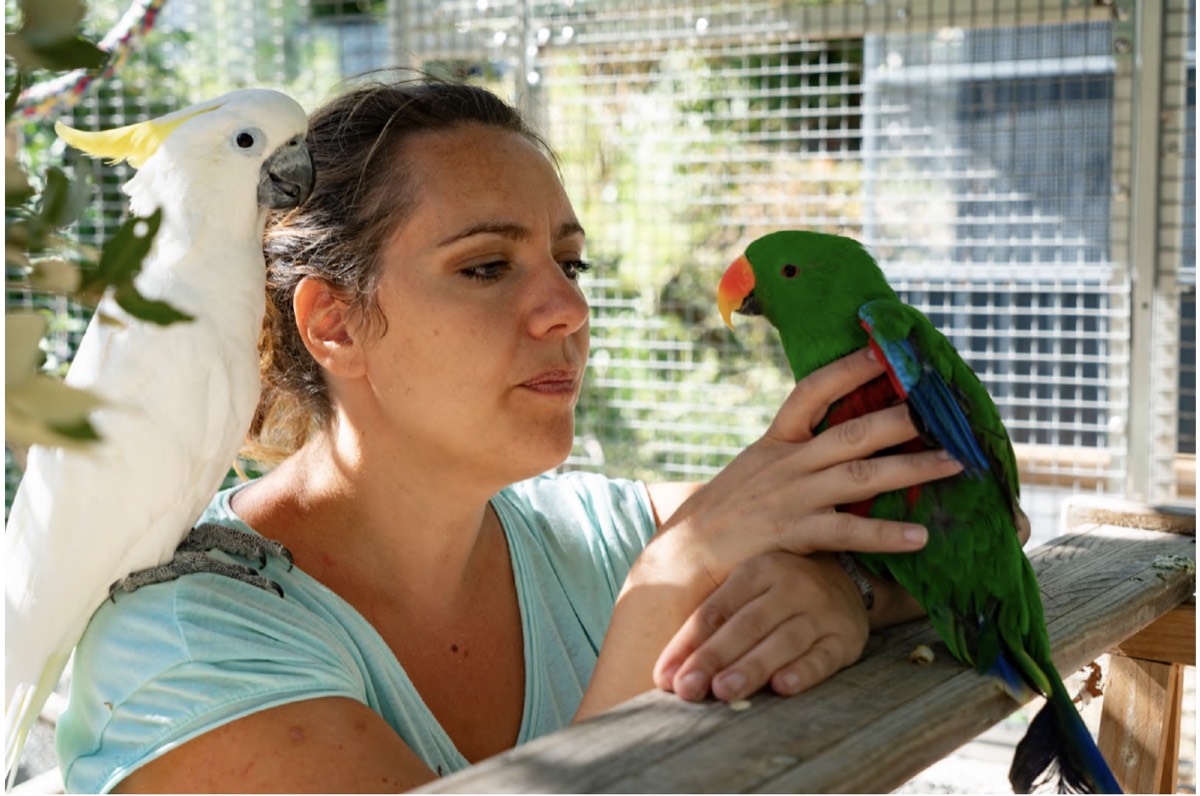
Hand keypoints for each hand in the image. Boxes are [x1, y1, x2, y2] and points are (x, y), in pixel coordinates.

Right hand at [577, 347, 959, 719]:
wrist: (683, 554)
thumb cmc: (723, 513)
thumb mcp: (754, 469)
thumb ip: (791, 454)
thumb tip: (833, 439)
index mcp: (776, 441)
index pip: (812, 391)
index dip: (847, 370)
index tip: (881, 352)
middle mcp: (787, 463)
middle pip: (852, 432)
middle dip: (901, 419)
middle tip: (943, 410)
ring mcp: (792, 498)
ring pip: (861, 476)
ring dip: (912, 468)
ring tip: (953, 464)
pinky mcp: (794, 535)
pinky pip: (849, 533)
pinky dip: (886, 534)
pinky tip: (921, 536)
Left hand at [652, 552, 868, 701]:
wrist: (847, 578)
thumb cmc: (778, 592)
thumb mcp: (748, 590)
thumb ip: (712, 625)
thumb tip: (668, 674)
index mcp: (757, 569)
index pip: (715, 611)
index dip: (688, 645)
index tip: (665, 676)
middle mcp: (790, 585)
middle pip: (746, 625)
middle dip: (713, 658)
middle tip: (687, 688)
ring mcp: (820, 610)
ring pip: (783, 641)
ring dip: (752, 667)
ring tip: (724, 691)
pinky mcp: (845, 637)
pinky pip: (823, 656)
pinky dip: (803, 671)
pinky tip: (783, 686)